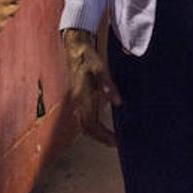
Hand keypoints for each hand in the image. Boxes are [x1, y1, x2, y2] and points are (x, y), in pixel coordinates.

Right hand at [62, 29, 120, 145]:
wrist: (76, 49)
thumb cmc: (88, 57)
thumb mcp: (100, 68)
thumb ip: (108, 85)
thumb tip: (117, 103)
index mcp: (83, 96)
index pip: (91, 123)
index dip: (103, 134)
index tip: (115, 140)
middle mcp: (78, 101)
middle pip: (87, 127)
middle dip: (100, 137)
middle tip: (115, 143)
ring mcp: (77, 100)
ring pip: (84, 123)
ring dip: (96, 132)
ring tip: (110, 138)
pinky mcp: (78, 97)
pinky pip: (83, 116)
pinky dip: (92, 124)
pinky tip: (101, 125)